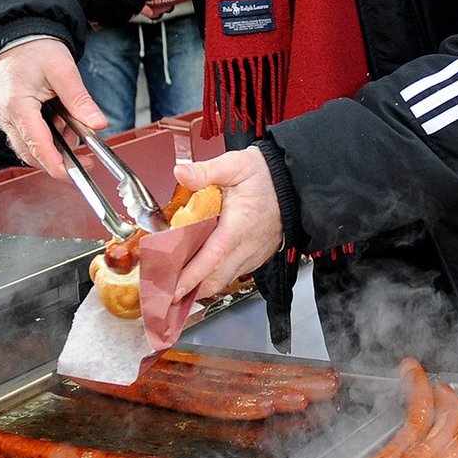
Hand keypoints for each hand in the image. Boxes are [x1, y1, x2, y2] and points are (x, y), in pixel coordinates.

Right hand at [0, 37, 107, 177]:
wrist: (16, 35)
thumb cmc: (35, 48)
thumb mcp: (63, 69)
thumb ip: (79, 99)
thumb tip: (98, 124)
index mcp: (16, 104)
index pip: (35, 143)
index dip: (53, 162)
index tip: (71, 174)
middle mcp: (6, 116)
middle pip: (30, 152)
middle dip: (58, 160)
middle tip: (86, 160)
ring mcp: (6, 118)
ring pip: (29, 147)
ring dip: (54, 147)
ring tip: (76, 131)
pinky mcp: (11, 117)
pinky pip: (28, 136)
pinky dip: (48, 137)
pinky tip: (63, 126)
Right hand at [85, 0, 155, 26]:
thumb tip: (152, 2)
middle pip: (136, 4)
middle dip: (142, 6)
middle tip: (143, 6)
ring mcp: (105, 4)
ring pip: (127, 16)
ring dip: (130, 14)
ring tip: (124, 7)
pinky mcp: (99, 15)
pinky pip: (116, 23)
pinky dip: (120, 21)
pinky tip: (117, 14)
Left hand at [171, 149, 282, 301]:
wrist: (293, 182)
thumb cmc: (265, 175)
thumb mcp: (235, 164)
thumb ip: (206, 171)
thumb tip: (181, 172)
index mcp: (239, 224)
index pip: (213, 257)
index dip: (192, 275)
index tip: (172, 288)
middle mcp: (247, 245)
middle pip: (216, 278)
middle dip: (189, 290)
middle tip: (163, 292)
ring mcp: (254, 254)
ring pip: (224, 280)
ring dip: (201, 287)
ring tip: (176, 287)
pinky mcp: (257, 257)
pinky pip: (233, 275)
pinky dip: (214, 279)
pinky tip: (200, 275)